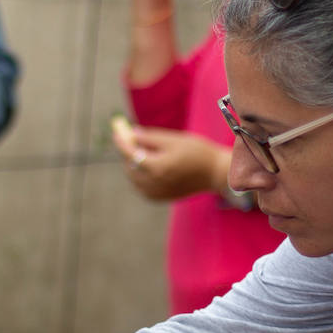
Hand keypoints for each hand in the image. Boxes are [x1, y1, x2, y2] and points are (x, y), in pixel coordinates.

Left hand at [114, 125, 232, 201]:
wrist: (215, 173)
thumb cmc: (198, 152)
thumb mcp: (174, 139)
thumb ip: (151, 138)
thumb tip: (133, 134)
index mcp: (157, 166)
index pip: (131, 154)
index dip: (122, 143)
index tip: (117, 134)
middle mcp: (155, 183)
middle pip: (131, 167)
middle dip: (129, 154)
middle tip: (132, 141)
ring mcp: (157, 193)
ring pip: (135, 179)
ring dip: (134, 166)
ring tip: (143, 153)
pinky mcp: (161, 198)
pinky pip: (142, 188)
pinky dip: (141, 177)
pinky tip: (150, 168)